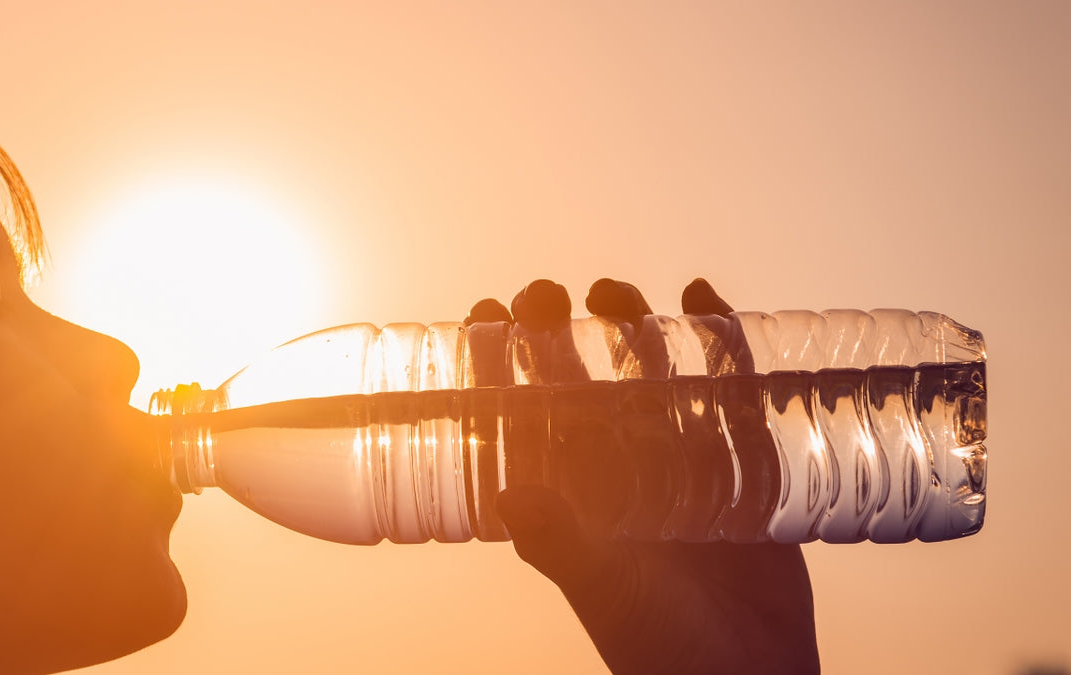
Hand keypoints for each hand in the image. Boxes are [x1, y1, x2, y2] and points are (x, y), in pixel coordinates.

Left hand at [465, 278, 819, 674]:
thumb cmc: (661, 648)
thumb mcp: (604, 591)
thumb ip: (561, 544)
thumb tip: (512, 493)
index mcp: (569, 496)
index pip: (520, 414)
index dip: (497, 362)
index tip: (484, 312)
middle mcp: (615, 471)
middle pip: (578, 380)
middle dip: (557, 330)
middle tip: (544, 292)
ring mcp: (678, 461)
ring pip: (646, 374)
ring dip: (629, 326)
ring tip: (611, 292)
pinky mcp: (742, 462)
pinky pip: (728, 389)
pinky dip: (719, 341)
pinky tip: (702, 298)